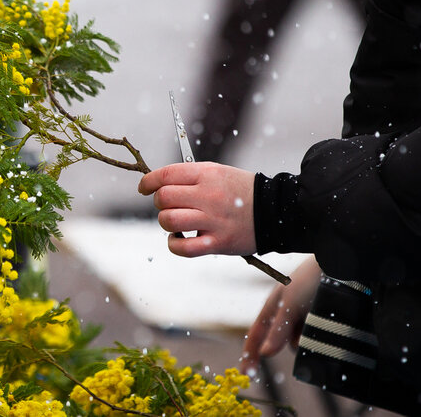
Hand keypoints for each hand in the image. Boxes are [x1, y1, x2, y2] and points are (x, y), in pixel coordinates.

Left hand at [137, 162, 256, 256]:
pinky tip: (179, 239)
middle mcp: (209, 195)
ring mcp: (213, 220)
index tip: (144, 188)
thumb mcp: (218, 172)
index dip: (148, 182)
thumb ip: (190, 176)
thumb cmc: (241, 191)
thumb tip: (157, 184)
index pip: (165, 175)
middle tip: (170, 206)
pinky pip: (182, 247)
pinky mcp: (217, 243)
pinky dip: (174, 244)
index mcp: (207, 174)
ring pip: (168, 220)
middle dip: (160, 203)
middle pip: (163, 198)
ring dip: (166, 223)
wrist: (276, 211)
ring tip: (177, 223)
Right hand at [240, 258, 321, 374]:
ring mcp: (301, 314)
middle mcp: (284, 312)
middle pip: (277, 340)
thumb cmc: (309, 280)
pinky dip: (315, 335)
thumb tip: (264, 354)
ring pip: (297, 340)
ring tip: (315, 323)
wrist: (337, 264)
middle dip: (278, 347)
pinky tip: (324, 325)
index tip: (245, 373)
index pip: (255, 334)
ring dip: (303, 340)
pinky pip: (311, 335)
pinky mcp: (316, 316)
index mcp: (272, 306)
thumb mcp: (290, 305)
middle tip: (274, 361)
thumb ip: (278, 330)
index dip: (249, 353)